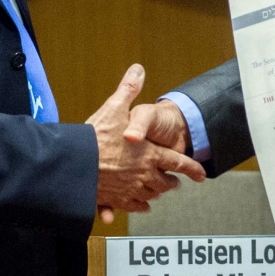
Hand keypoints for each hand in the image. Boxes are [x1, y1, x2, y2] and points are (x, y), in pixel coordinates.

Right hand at [87, 65, 203, 222]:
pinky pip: (130, 206)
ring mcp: (128, 189)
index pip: (178, 163)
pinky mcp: (112, 199)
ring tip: (157, 193)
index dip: (192, 169)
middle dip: (169, 183)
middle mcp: (143, 174)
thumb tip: (138, 69)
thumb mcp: (115, 108)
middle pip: (164, 183)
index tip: (201, 175)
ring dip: (154, 194)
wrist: (73, 163)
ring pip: (148, 195)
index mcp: (150, 154)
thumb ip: (129, 89)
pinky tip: (139, 206)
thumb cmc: (96, 135)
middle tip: (174, 184)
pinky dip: (136, 206)